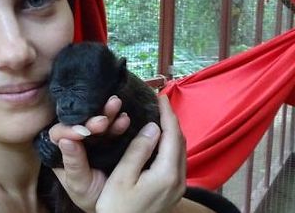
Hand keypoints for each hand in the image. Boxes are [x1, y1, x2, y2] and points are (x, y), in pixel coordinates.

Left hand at [48, 95, 129, 211]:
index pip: (58, 134)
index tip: (83, 132)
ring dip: (107, 113)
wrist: (112, 203)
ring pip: (96, 121)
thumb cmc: (90, 197)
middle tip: (103, 120)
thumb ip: (73, 163)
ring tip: (116, 104)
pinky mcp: (108, 139)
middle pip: (79, 122)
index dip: (70, 129)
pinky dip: (118, 122)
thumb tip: (65, 140)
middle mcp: (74, 142)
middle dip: (92, 118)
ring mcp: (92, 140)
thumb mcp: (79, 183)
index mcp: (60, 152)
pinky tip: (125, 119)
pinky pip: (112, 127)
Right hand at [49, 95, 185, 212]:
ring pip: (180, 150)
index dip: (167, 113)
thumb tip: (153, 127)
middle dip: (171, 120)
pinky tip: (159, 140)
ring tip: (159, 116)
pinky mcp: (173, 190)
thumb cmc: (117, 208)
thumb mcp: (122, 177)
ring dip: (172, 131)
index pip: (172, 135)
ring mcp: (177, 186)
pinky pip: (177, 159)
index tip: (161, 96)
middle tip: (159, 102)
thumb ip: (138, 151)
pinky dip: (170, 144)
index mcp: (166, 173)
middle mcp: (178, 179)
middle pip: (180, 141)